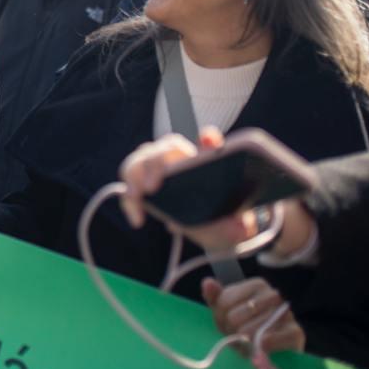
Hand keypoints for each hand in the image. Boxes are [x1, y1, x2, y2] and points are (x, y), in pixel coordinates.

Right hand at [120, 128, 267, 249]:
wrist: (214, 229)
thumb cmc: (225, 220)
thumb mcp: (236, 224)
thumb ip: (238, 226)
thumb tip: (239, 229)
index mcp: (206, 163)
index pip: (207, 141)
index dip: (207, 139)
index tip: (207, 142)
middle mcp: (181, 160)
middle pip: (164, 147)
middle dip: (153, 164)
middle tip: (152, 188)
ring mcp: (159, 171)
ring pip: (140, 160)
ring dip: (133, 177)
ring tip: (135, 199)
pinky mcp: (145, 188)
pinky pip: (129, 185)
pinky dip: (129, 200)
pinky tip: (138, 219)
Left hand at [202, 277, 304, 352]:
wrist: (280, 351)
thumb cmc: (249, 327)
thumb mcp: (228, 312)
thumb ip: (216, 297)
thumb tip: (207, 282)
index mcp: (257, 284)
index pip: (224, 301)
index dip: (221, 319)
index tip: (227, 326)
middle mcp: (273, 294)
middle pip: (234, 316)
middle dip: (232, 332)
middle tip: (238, 338)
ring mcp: (287, 313)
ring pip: (248, 331)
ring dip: (243, 344)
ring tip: (248, 344)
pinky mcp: (296, 333)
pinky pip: (267, 340)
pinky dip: (258, 348)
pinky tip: (259, 349)